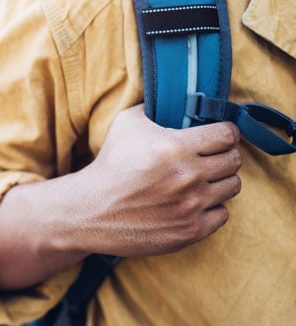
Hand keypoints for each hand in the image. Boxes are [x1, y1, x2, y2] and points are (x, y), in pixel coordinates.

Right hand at [76, 104, 241, 256]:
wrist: (92, 210)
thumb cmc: (110, 165)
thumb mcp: (125, 124)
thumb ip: (151, 107)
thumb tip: (168, 95)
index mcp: (176, 147)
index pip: (227, 135)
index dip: (225, 132)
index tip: (219, 136)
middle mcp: (189, 176)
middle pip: (234, 161)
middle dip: (224, 155)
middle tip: (209, 157)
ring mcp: (192, 205)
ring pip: (232, 187)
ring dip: (219, 181)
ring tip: (201, 180)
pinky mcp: (190, 230)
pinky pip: (222, 214)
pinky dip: (211, 208)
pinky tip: (193, 202)